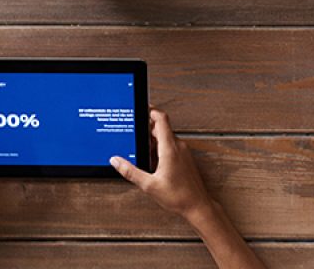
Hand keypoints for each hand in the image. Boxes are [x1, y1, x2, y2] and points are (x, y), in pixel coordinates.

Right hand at [111, 109, 214, 223]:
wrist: (197, 205)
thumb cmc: (178, 196)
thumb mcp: (148, 185)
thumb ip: (130, 171)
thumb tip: (116, 161)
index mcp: (170, 148)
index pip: (161, 119)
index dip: (151, 111)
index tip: (141, 108)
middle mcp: (178, 147)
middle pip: (161, 128)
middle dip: (146, 129)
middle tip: (133, 133)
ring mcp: (183, 152)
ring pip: (165, 138)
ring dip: (152, 141)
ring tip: (140, 151)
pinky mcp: (184, 158)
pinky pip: (171, 147)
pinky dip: (159, 149)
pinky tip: (151, 162)